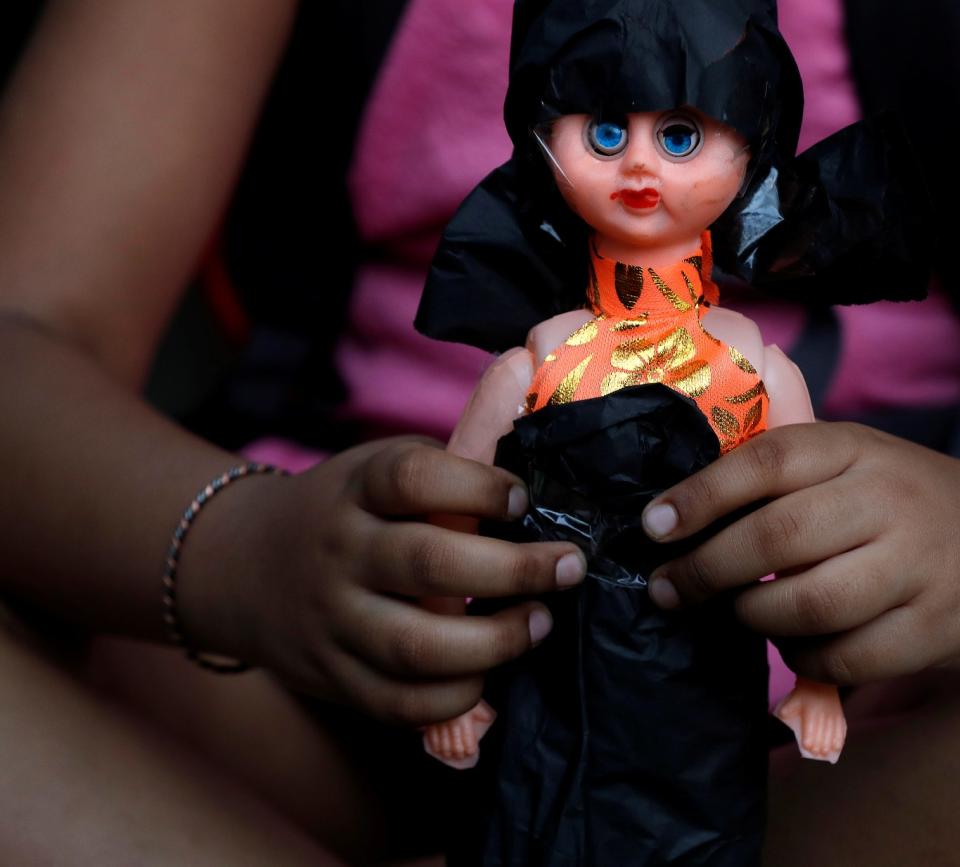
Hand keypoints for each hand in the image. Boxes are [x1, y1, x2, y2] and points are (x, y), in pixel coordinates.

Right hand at [184, 437, 585, 725]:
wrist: (242, 568)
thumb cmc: (353, 511)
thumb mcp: (388, 464)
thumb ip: (460, 440)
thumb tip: (527, 363)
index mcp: (358, 488)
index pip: (412, 477)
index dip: (477, 486)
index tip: (522, 499)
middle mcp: (339, 551)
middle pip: (427, 564)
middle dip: (513, 570)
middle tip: (567, 567)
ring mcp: (331, 619)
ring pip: (415, 645)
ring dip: (494, 642)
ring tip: (540, 624)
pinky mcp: (333, 677)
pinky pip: (399, 703)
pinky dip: (455, 696)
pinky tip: (490, 673)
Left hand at [641, 423, 959, 683]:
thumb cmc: (908, 503)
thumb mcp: (858, 461)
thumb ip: (784, 471)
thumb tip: (679, 499)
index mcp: (859, 448)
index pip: (767, 461)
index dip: (701, 495)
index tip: (653, 526)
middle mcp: (891, 500)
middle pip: (777, 538)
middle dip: (706, 569)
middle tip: (669, 588)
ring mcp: (920, 566)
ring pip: (806, 605)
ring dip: (752, 617)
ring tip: (736, 612)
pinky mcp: (936, 630)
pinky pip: (844, 658)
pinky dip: (802, 657)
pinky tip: (794, 642)